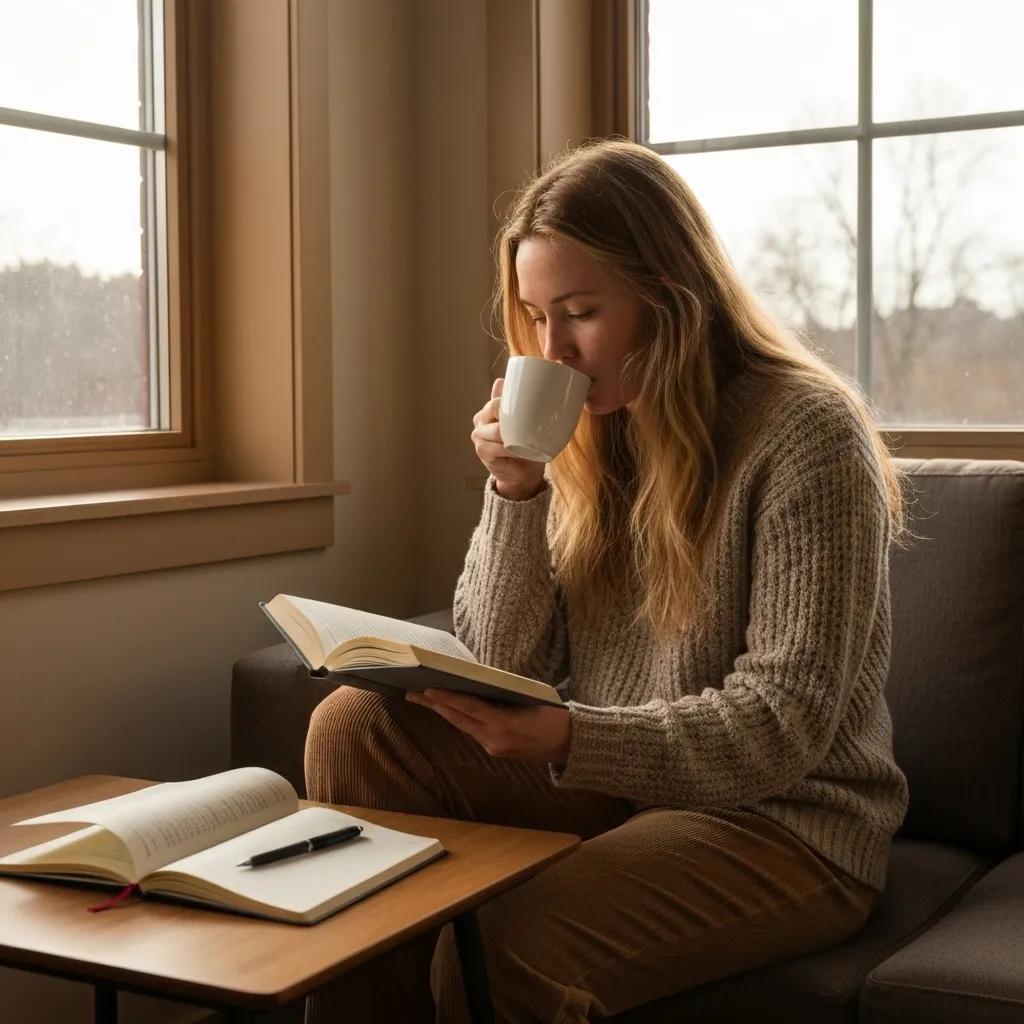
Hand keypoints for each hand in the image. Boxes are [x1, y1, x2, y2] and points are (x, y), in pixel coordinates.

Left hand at [406, 689, 570, 762]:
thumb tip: (476, 688)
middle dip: (434, 705)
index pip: (468, 708)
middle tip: (412, 693)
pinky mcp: (497, 751)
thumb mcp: (528, 701)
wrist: (572, 744)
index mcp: (503, 725)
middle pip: (458, 719)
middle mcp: (494, 739)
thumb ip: (501, 697)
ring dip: (444, 712)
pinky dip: (460, 719)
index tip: (426, 689)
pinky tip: (450, 711)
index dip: (446, 698)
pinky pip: (473, 732)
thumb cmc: (554, 716)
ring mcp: (494, 747)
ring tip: (424, 699)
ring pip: (463, 727)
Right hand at [470, 378, 545, 500]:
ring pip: (495, 428)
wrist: (523, 474)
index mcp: (491, 407)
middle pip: (493, 407)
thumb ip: (530, 406)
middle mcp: (481, 418)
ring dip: (512, 434)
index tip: (530, 397)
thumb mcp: (530, 423)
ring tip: (528, 438)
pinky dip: (510, 449)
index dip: (511, 394)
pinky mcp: (481, 451)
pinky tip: (520, 450)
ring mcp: (479, 434)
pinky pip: (496, 446)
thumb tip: (542, 383)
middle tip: (531, 420)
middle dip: (511, 413)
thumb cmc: (528, 445)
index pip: (498, 394)